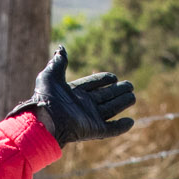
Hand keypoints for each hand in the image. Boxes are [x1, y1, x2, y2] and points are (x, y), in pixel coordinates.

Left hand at [9, 47, 135, 145]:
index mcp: (74, 93)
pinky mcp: (94, 130)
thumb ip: (58, 62)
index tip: (113, 77)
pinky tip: (131, 121)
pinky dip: (121, 126)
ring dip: (122, 103)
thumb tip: (61, 48)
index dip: (103, 80)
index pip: (93, 84)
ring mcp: (89, 118)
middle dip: (117, 91)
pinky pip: (111, 129)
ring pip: (110, 109)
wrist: (45, 119)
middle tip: (130, 86)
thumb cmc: (46, 97)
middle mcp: (83, 105)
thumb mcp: (51, 75)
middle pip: (105, 96)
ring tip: (133, 96)